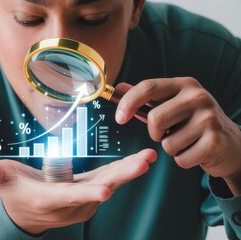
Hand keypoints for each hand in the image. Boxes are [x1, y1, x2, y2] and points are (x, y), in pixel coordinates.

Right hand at [0, 149, 156, 233]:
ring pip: (110, 184)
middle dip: (123, 176)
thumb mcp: (2, 181)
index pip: (70, 196)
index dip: (87, 194)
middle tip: (144, 162)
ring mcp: (84, 200)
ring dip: (129, 172)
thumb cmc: (15, 196)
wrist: (29, 216)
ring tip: (149, 157)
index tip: (106, 191)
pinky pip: (110, 182)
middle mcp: (72, 203)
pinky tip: (140, 161)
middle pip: (100, 188)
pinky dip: (125, 172)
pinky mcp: (91, 193)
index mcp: (50, 199)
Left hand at [115, 77, 240, 194]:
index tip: (119, 119)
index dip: (128, 102)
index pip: (148, 87)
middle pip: (155, 119)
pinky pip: (180, 159)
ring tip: (187, 141)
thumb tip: (119, 88)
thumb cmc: (194, 122)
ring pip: (167, 143)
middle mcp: (198, 97)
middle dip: (155, 133)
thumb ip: (147, 97)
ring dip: (171, 148)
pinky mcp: (215, 142)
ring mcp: (209, 119)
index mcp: (184, 85)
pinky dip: (183, 160)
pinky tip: (196, 151)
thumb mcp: (173, 104)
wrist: (230, 143)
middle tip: (167, 133)